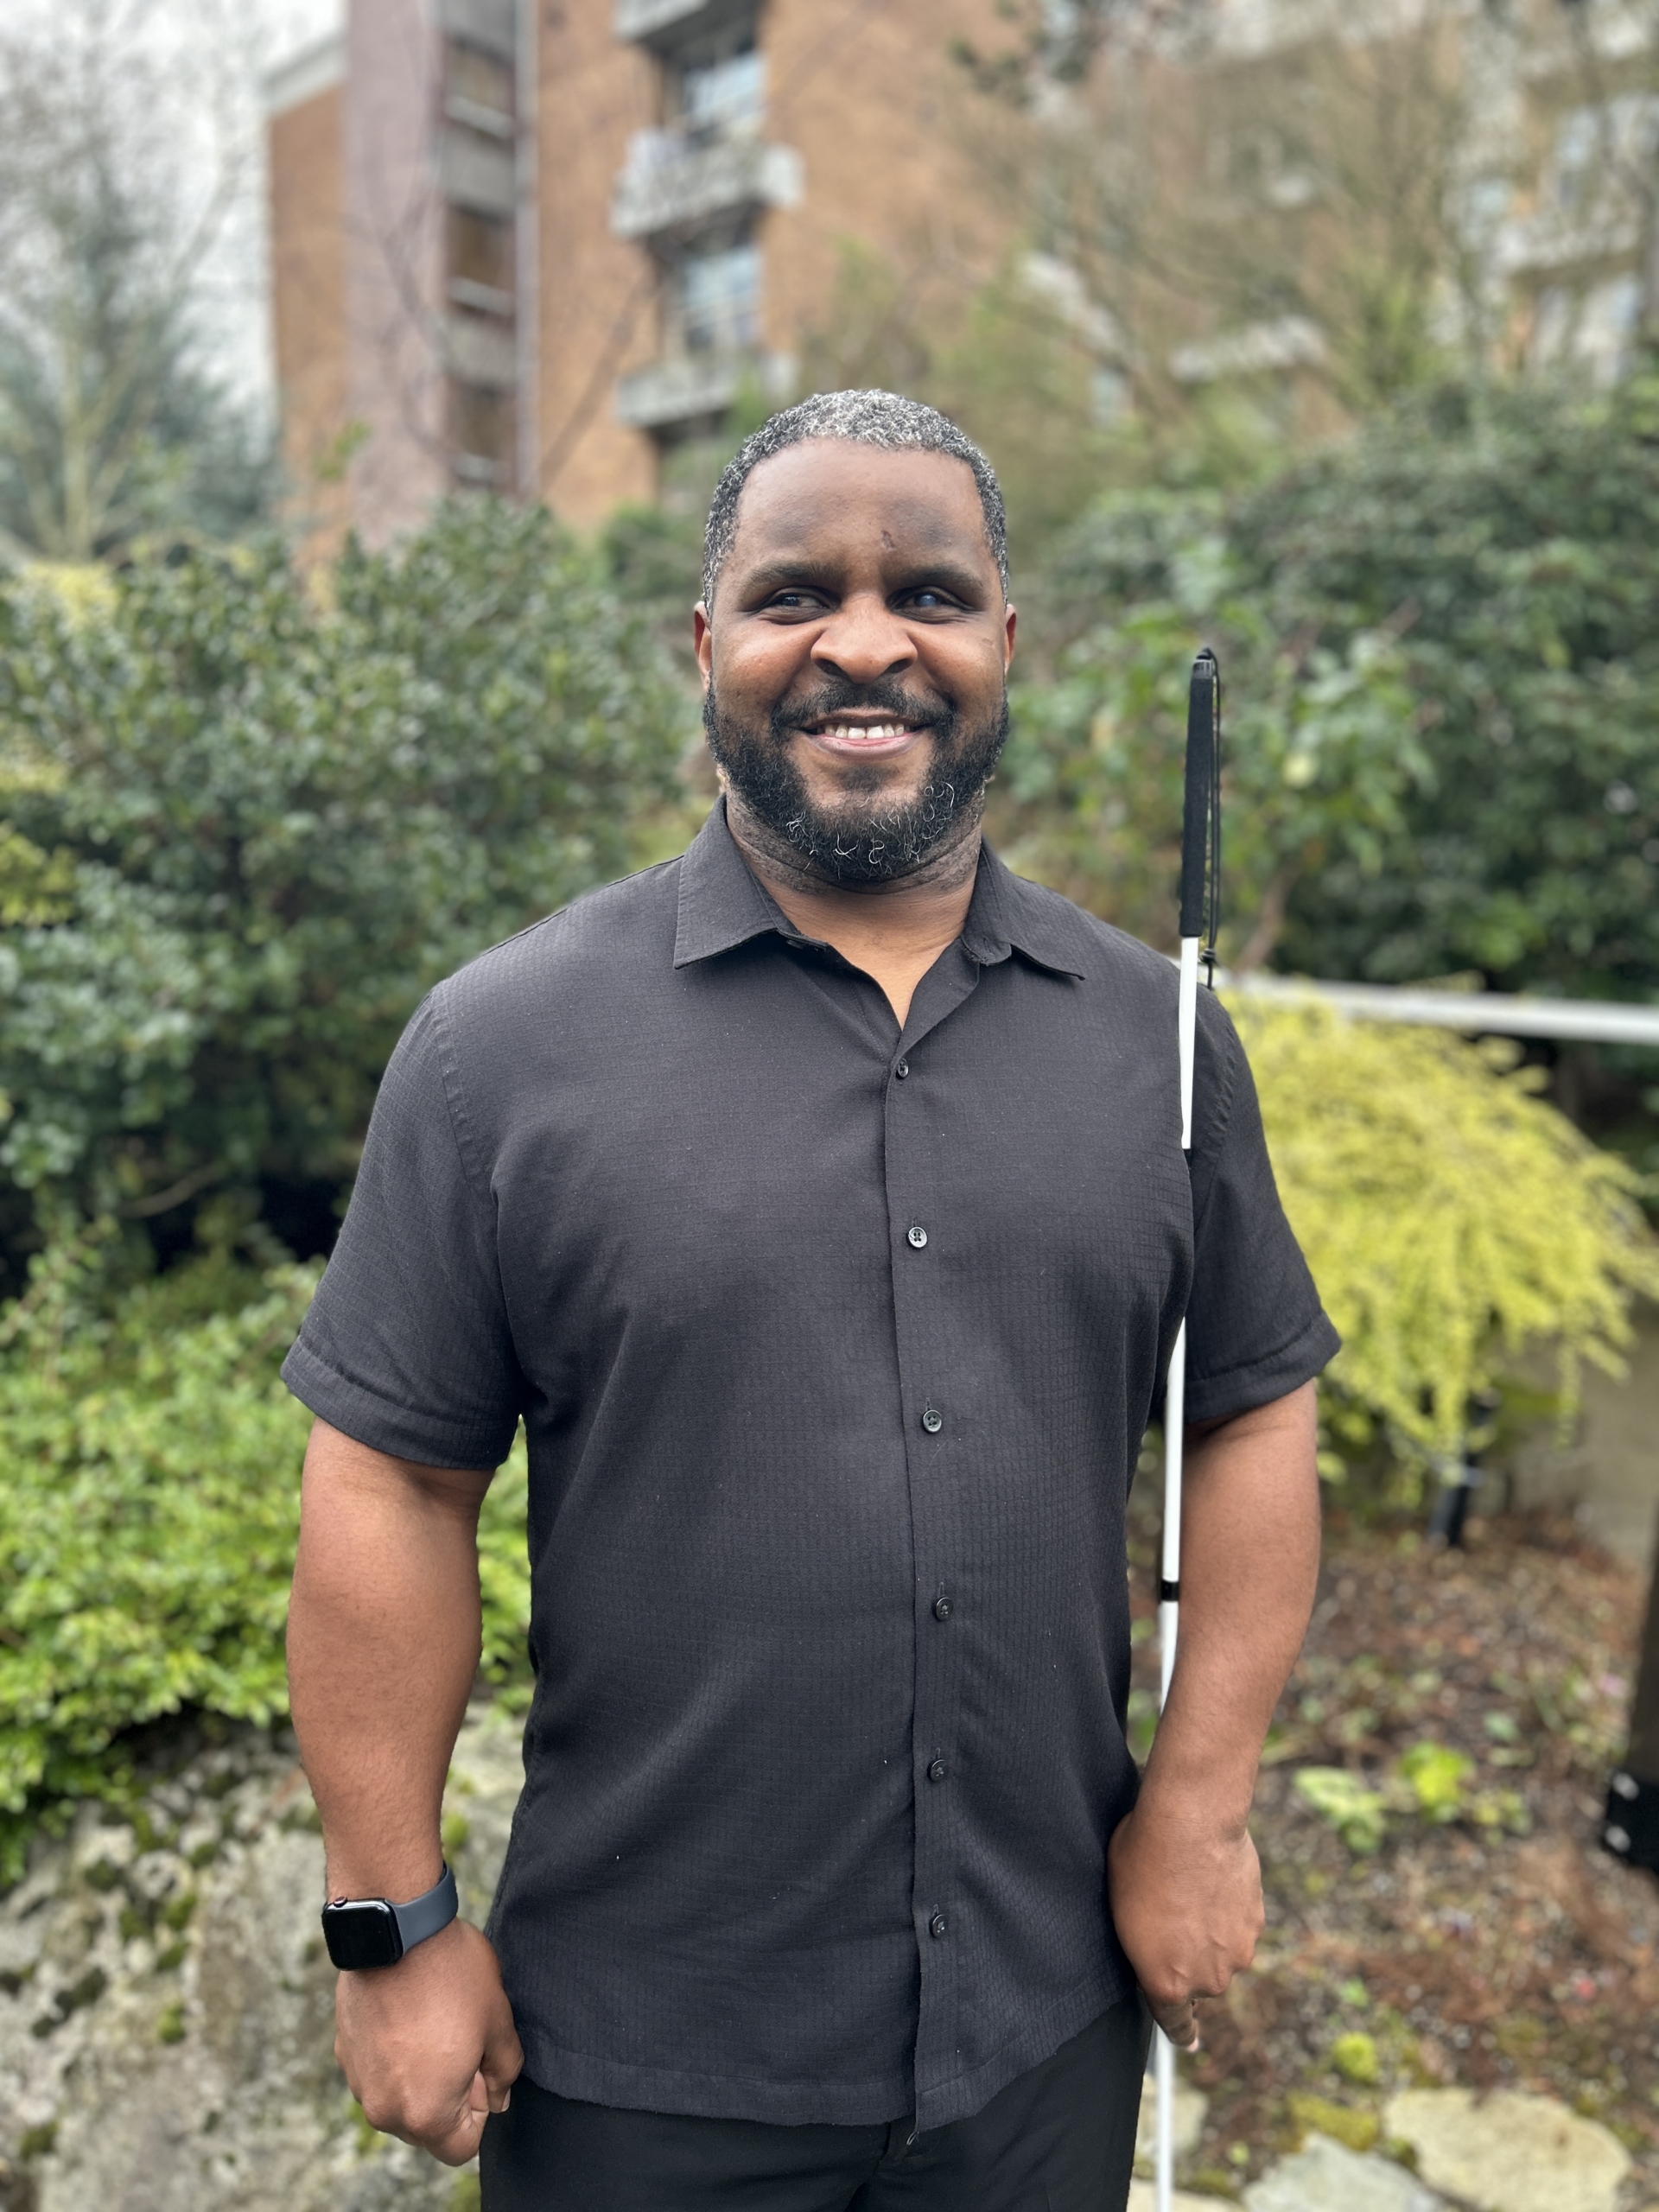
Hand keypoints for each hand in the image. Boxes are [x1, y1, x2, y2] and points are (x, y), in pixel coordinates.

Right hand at [334, 1917, 523, 2164]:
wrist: (397, 1928)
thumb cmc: (452, 1975)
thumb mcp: (497, 2021)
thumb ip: (504, 2071)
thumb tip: (497, 2098)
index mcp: (425, 2113)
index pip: (461, 2146)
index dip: (481, 2109)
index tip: (481, 2066)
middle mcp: (384, 2109)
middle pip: (428, 2127)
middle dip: (450, 2094)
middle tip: (462, 2039)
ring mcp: (359, 2081)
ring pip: (401, 2098)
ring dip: (421, 2075)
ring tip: (434, 2021)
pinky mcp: (345, 2052)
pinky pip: (379, 2071)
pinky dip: (396, 2055)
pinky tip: (410, 2012)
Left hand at [1107, 1790, 1264, 2047]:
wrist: (1191, 1822)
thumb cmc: (1141, 1859)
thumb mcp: (1122, 1909)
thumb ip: (1144, 1945)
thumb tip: (1156, 1946)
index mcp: (1165, 1982)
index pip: (1175, 2024)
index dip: (1181, 2032)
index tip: (1189, 2042)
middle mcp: (1206, 1980)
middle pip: (1198, 1982)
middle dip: (1188, 1958)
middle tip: (1173, 1915)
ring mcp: (1235, 1954)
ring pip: (1222, 1954)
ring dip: (1211, 1934)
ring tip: (1191, 1890)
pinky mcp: (1255, 1925)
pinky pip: (1238, 1928)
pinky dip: (1228, 1912)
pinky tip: (1212, 1881)